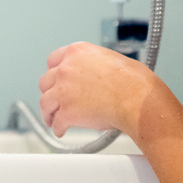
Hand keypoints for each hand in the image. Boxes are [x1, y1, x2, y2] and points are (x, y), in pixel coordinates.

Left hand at [38, 42, 163, 137]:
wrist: (137, 99)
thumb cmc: (134, 81)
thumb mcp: (111, 59)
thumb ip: (94, 65)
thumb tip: (94, 75)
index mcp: (77, 52)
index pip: (53, 60)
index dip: (53, 73)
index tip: (55, 80)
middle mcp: (66, 68)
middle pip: (46, 82)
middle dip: (50, 92)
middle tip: (54, 100)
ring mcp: (64, 90)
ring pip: (45, 103)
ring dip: (48, 112)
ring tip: (51, 118)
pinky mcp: (67, 112)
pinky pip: (57, 122)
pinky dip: (57, 128)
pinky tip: (60, 130)